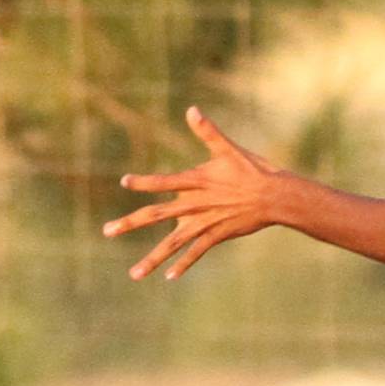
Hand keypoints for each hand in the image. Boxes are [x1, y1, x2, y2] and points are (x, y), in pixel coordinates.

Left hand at [104, 107, 294, 280]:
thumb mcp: (229, 150)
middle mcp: (197, 204)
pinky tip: (169, 276)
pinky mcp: (218, 235)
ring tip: (134, 274)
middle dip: (130, 224)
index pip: (166, 182)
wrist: (278, 197)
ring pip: (174, 243)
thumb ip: (208, 132)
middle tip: (107, 231)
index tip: (125, 182)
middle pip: (158, 215)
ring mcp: (206, 222)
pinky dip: (184, 264)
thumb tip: (192, 110)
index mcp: (198, 181)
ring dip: (153, 258)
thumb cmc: (254, 170)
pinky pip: (197, 252)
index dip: (146, 182)